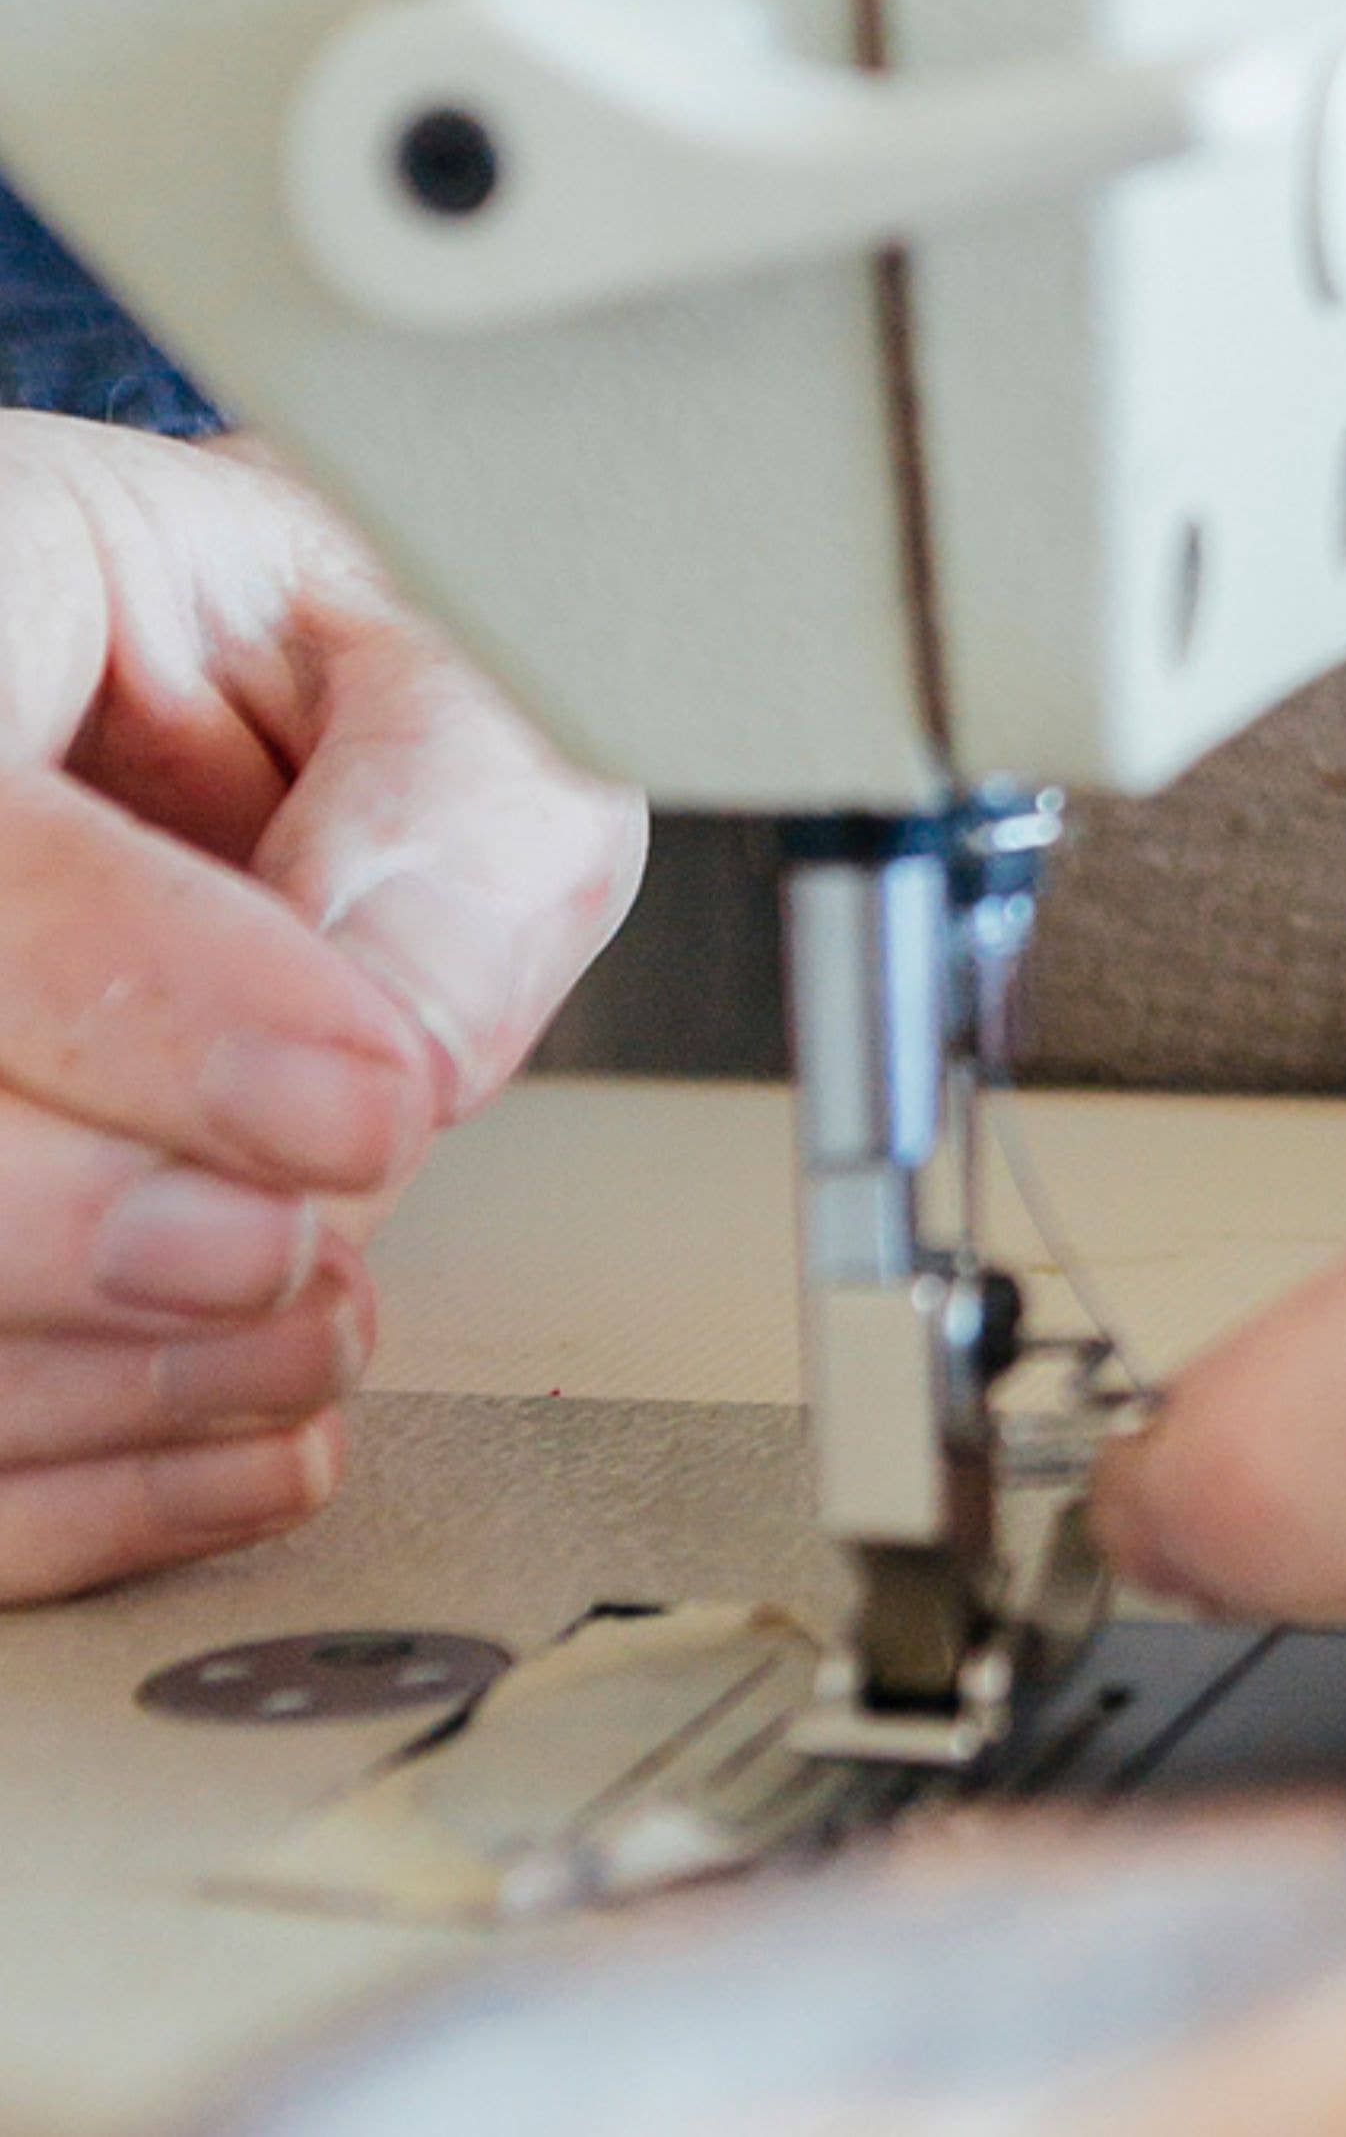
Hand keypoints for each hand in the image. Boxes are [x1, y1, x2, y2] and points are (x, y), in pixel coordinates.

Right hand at [0, 412, 643, 1601]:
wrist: (248, 723)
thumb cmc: (334, 672)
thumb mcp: (458, 682)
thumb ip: (441, 842)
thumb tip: (385, 1070)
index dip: (136, 1000)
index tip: (364, 1105)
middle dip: (78, 1228)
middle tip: (301, 1251)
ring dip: (96, 1376)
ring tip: (309, 1332)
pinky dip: (69, 1490)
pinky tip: (243, 1445)